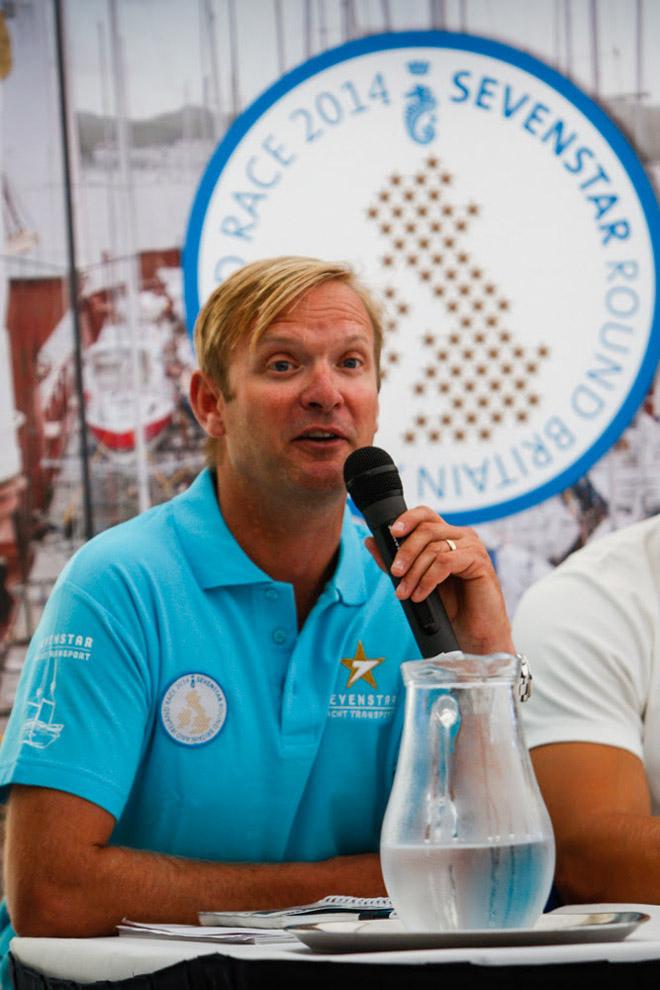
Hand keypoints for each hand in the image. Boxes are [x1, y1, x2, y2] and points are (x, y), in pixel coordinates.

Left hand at [365, 506, 513, 654]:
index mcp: (447, 536)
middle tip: (394, 574)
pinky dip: (428, 579)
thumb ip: (396, 562)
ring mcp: (472, 547)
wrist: (473, 633)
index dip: (407, 519)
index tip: (391, 532)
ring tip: (405, 593)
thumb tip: (370, 541)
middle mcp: (461, 536)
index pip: (425, 515)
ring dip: (414, 572)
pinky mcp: (479, 562)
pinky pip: (445, 563)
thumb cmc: (450, 606)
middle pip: (426, 530)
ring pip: (434, 548)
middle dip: (405, 552)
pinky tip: (420, 594)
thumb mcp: (417, 581)